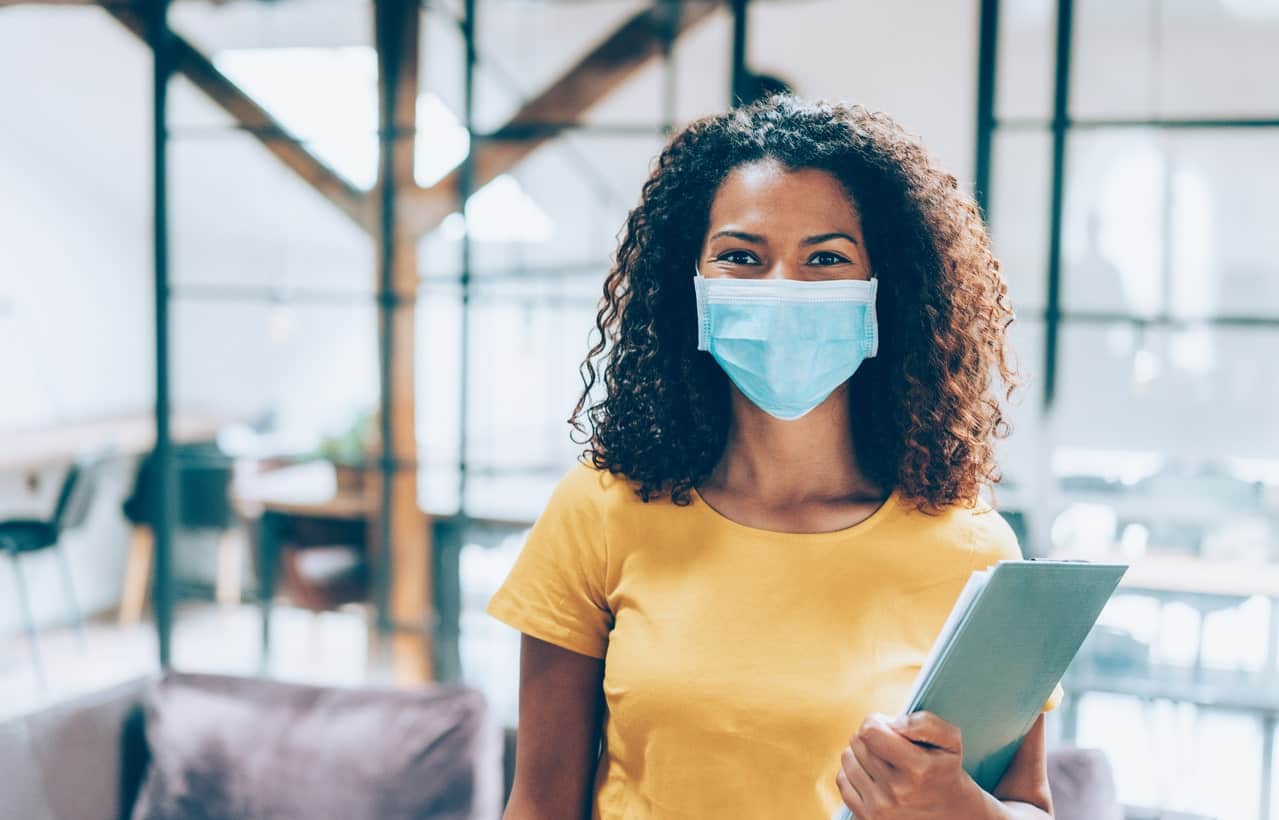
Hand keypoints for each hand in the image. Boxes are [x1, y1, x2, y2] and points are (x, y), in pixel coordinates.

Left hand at [836, 711, 994, 818]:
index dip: (876, 722)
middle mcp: (897, 791)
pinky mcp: (866, 817)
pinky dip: (854, 772)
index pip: (869, 732)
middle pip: (858, 741)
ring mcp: (880, 808)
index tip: (889, 727)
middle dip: (871, 736)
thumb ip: (925, 723)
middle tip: (890, 744)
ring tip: (883, 759)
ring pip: (847, 757)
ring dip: (861, 753)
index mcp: (918, 769)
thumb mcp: (950, 741)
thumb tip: (894, 723)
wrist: (949, 814)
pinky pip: (842, 779)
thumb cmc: (944, 770)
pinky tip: (873, 774)